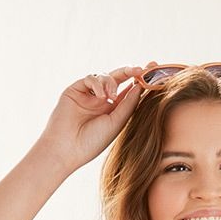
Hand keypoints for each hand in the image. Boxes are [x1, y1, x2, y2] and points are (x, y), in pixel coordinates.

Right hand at [34, 63, 155, 174]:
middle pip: (119, 78)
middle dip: (131, 71)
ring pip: (105, 76)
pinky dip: (97, 83)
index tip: (154, 71)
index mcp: (113, 110)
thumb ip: (129, 104)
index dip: (141, 81)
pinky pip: (90, 78)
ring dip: (111, 82)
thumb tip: (141, 86)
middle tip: (141, 69)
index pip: (129, 91)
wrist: (66, 149)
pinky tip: (100, 96)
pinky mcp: (75, 90)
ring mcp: (88, 95)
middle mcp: (101, 100)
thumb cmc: (92, 142)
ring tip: (110, 97)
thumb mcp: (117, 122)